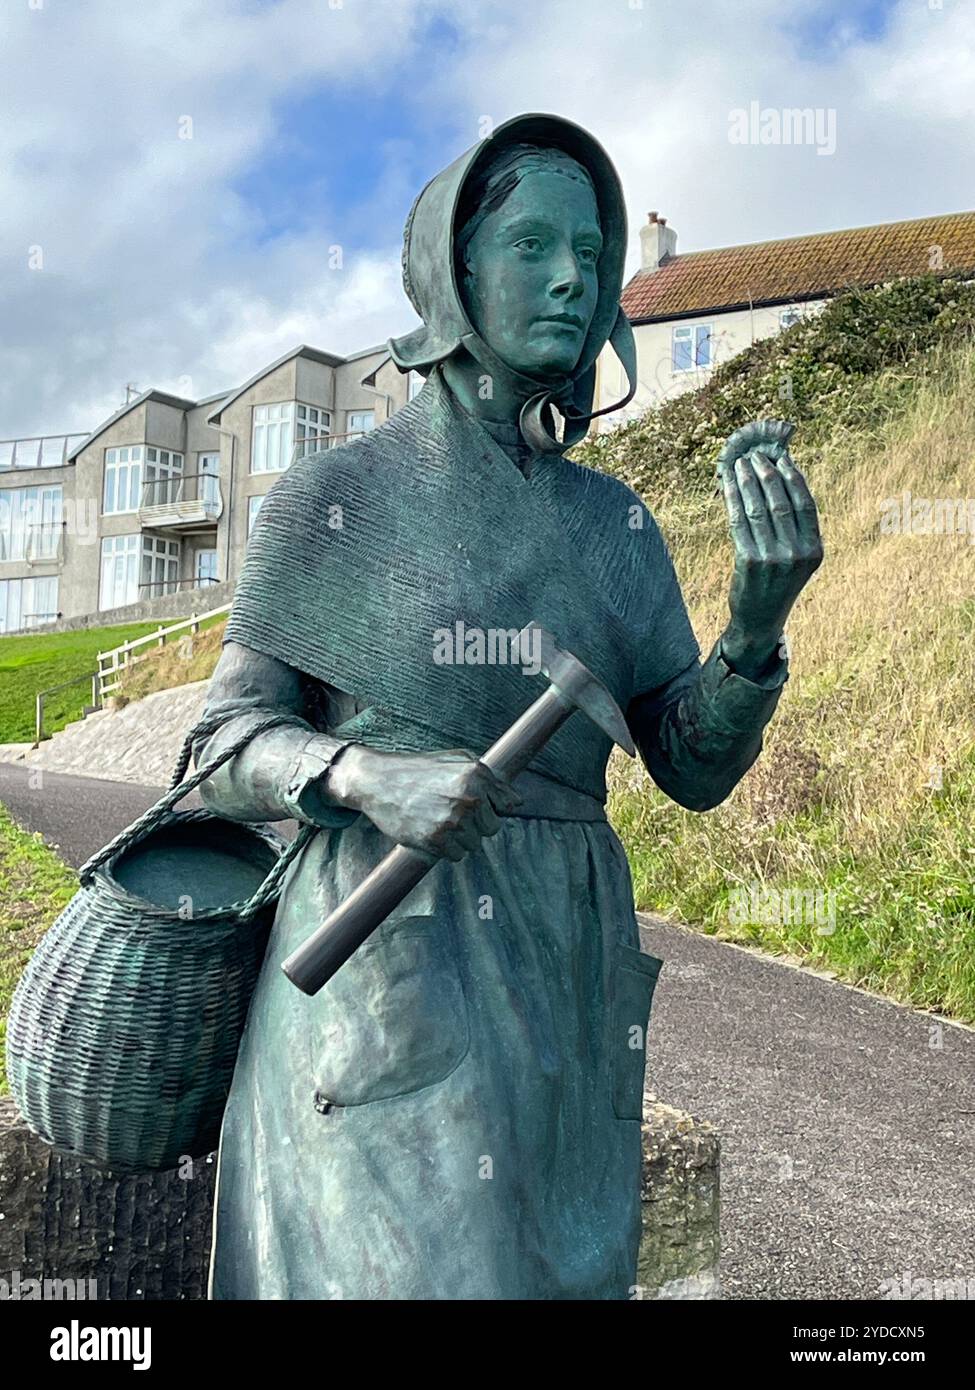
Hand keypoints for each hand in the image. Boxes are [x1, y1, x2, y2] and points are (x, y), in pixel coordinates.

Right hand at [326, 745, 521, 861]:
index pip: (505, 806)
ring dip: (460, 838)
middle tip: (450, 810)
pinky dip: (446, 849)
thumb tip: (517, 802)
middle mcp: (468, 799)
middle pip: (491, 829)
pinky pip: (456, 856)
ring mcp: (452, 822)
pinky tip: (430, 829)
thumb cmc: (419, 769)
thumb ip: (491, 779)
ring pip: (474, 844)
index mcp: (476, 776)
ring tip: (437, 818)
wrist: (378, 781)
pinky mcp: (436, 841)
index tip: (474, 804)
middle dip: (476, 824)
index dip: (490, 807)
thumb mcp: (458, 760)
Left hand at [716, 420, 822, 673]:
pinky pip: (739, 523)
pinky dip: (733, 499)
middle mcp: (797, 554)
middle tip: (755, 455)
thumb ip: (796, 526)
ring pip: (758, 509)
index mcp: (815, 550)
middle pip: (781, 502)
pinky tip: (728, 484)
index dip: (793, 477)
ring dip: (747, 482)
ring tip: (739, 464)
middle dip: (766, 474)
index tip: (781, 458)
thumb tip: (782, 478)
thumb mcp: (798, 558)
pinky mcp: (749, 562)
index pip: (806, 504)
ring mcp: (773, 559)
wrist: (760, 619)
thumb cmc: (778, 582)